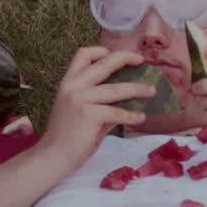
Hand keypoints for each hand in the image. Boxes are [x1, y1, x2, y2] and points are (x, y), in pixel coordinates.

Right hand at [35, 47, 155, 173]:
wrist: (53, 156)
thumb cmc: (67, 135)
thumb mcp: (79, 110)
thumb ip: (99, 101)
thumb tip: (127, 96)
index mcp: (69, 82)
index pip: (83, 55)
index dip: (100, 51)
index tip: (114, 55)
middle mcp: (73, 86)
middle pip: (104, 63)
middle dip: (126, 57)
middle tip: (142, 61)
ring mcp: (81, 99)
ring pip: (117, 89)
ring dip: (138, 89)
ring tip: (152, 91)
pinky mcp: (90, 115)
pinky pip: (118, 112)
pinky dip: (132, 115)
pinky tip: (141, 117)